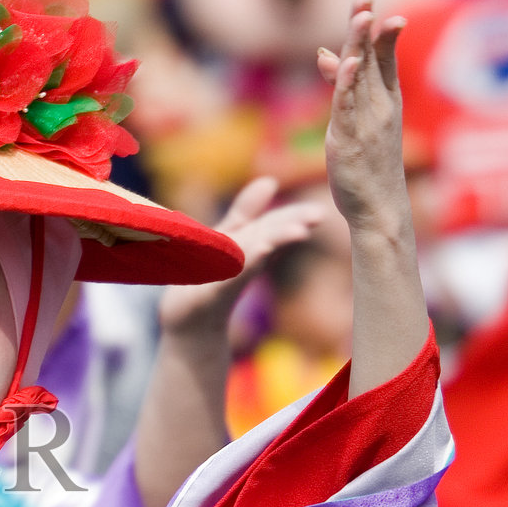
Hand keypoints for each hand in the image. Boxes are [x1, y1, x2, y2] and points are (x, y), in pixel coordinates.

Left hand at [160, 176, 321, 337]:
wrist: (186, 325)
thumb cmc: (207, 279)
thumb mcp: (224, 241)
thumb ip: (246, 213)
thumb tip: (270, 181)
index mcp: (247, 248)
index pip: (273, 227)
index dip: (295, 217)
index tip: (321, 212)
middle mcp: (240, 264)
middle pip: (268, 240)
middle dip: (291, 227)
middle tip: (319, 216)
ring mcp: (224, 281)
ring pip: (251, 258)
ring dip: (272, 244)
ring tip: (298, 232)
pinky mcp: (206, 296)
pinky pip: (225, 278)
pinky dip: (241, 265)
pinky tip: (258, 251)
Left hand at [316, 0, 408, 234]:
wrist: (380, 209)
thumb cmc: (369, 166)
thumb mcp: (356, 120)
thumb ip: (342, 86)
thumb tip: (324, 53)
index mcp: (387, 102)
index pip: (383, 58)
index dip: (379, 31)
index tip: (370, 4)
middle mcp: (380, 108)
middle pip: (371, 60)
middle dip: (368, 28)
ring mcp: (366, 124)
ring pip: (361, 78)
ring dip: (359, 46)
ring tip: (360, 16)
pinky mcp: (349, 141)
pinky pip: (346, 107)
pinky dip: (345, 84)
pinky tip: (343, 61)